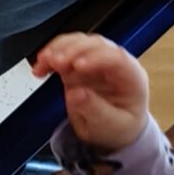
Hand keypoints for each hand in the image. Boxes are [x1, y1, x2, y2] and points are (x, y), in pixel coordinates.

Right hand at [31, 30, 150, 154]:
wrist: (113, 132)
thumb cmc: (118, 127)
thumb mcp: (110, 126)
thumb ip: (95, 110)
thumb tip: (76, 93)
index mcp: (131, 78)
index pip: (117, 58)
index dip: (96, 58)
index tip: (77, 65)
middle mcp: (115, 64)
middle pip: (96, 45)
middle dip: (73, 50)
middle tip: (55, 61)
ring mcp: (96, 61)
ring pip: (80, 42)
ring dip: (59, 48)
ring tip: (43, 61)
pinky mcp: (79, 64)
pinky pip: (66, 50)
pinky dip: (52, 53)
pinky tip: (41, 63)